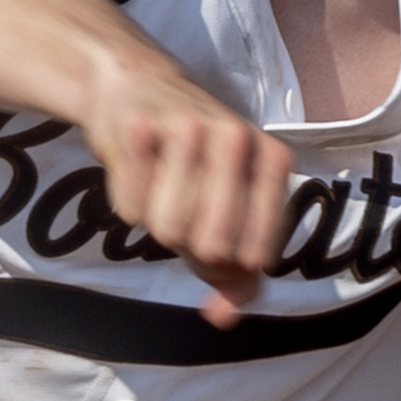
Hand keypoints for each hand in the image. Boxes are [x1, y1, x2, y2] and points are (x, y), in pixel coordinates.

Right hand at [79, 58, 293, 327]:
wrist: (136, 82)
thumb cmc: (194, 156)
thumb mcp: (233, 203)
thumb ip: (238, 269)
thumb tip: (222, 318)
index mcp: (274, 159)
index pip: (256, 254)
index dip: (228, 265)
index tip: (212, 242)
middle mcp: (238, 139)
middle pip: (210, 246)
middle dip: (189, 246)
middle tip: (181, 212)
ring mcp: (188, 130)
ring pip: (167, 230)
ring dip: (155, 223)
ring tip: (159, 188)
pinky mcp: (139, 128)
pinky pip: (129, 209)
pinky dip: (126, 203)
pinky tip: (135, 169)